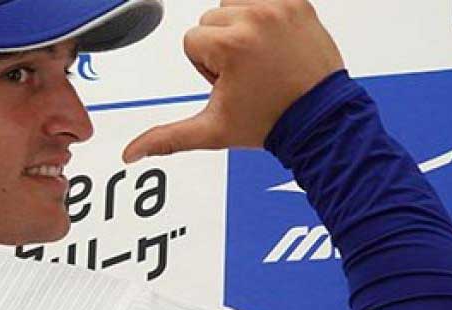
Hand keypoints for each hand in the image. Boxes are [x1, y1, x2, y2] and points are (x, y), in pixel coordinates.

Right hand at [123, 0, 343, 162]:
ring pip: (233, 2)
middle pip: (210, 18)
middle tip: (247, 74)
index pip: (192, 40)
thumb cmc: (270, 122)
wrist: (320, 119)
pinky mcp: (298, 3)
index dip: (206, 68)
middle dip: (222, 45)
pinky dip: (264, 13)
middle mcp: (255, 18)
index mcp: (231, 45)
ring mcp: (279, 7)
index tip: (232, 83)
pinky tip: (274, 43)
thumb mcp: (212, 131)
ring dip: (240, 26)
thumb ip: (168, 138)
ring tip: (260, 57)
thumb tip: (131, 154)